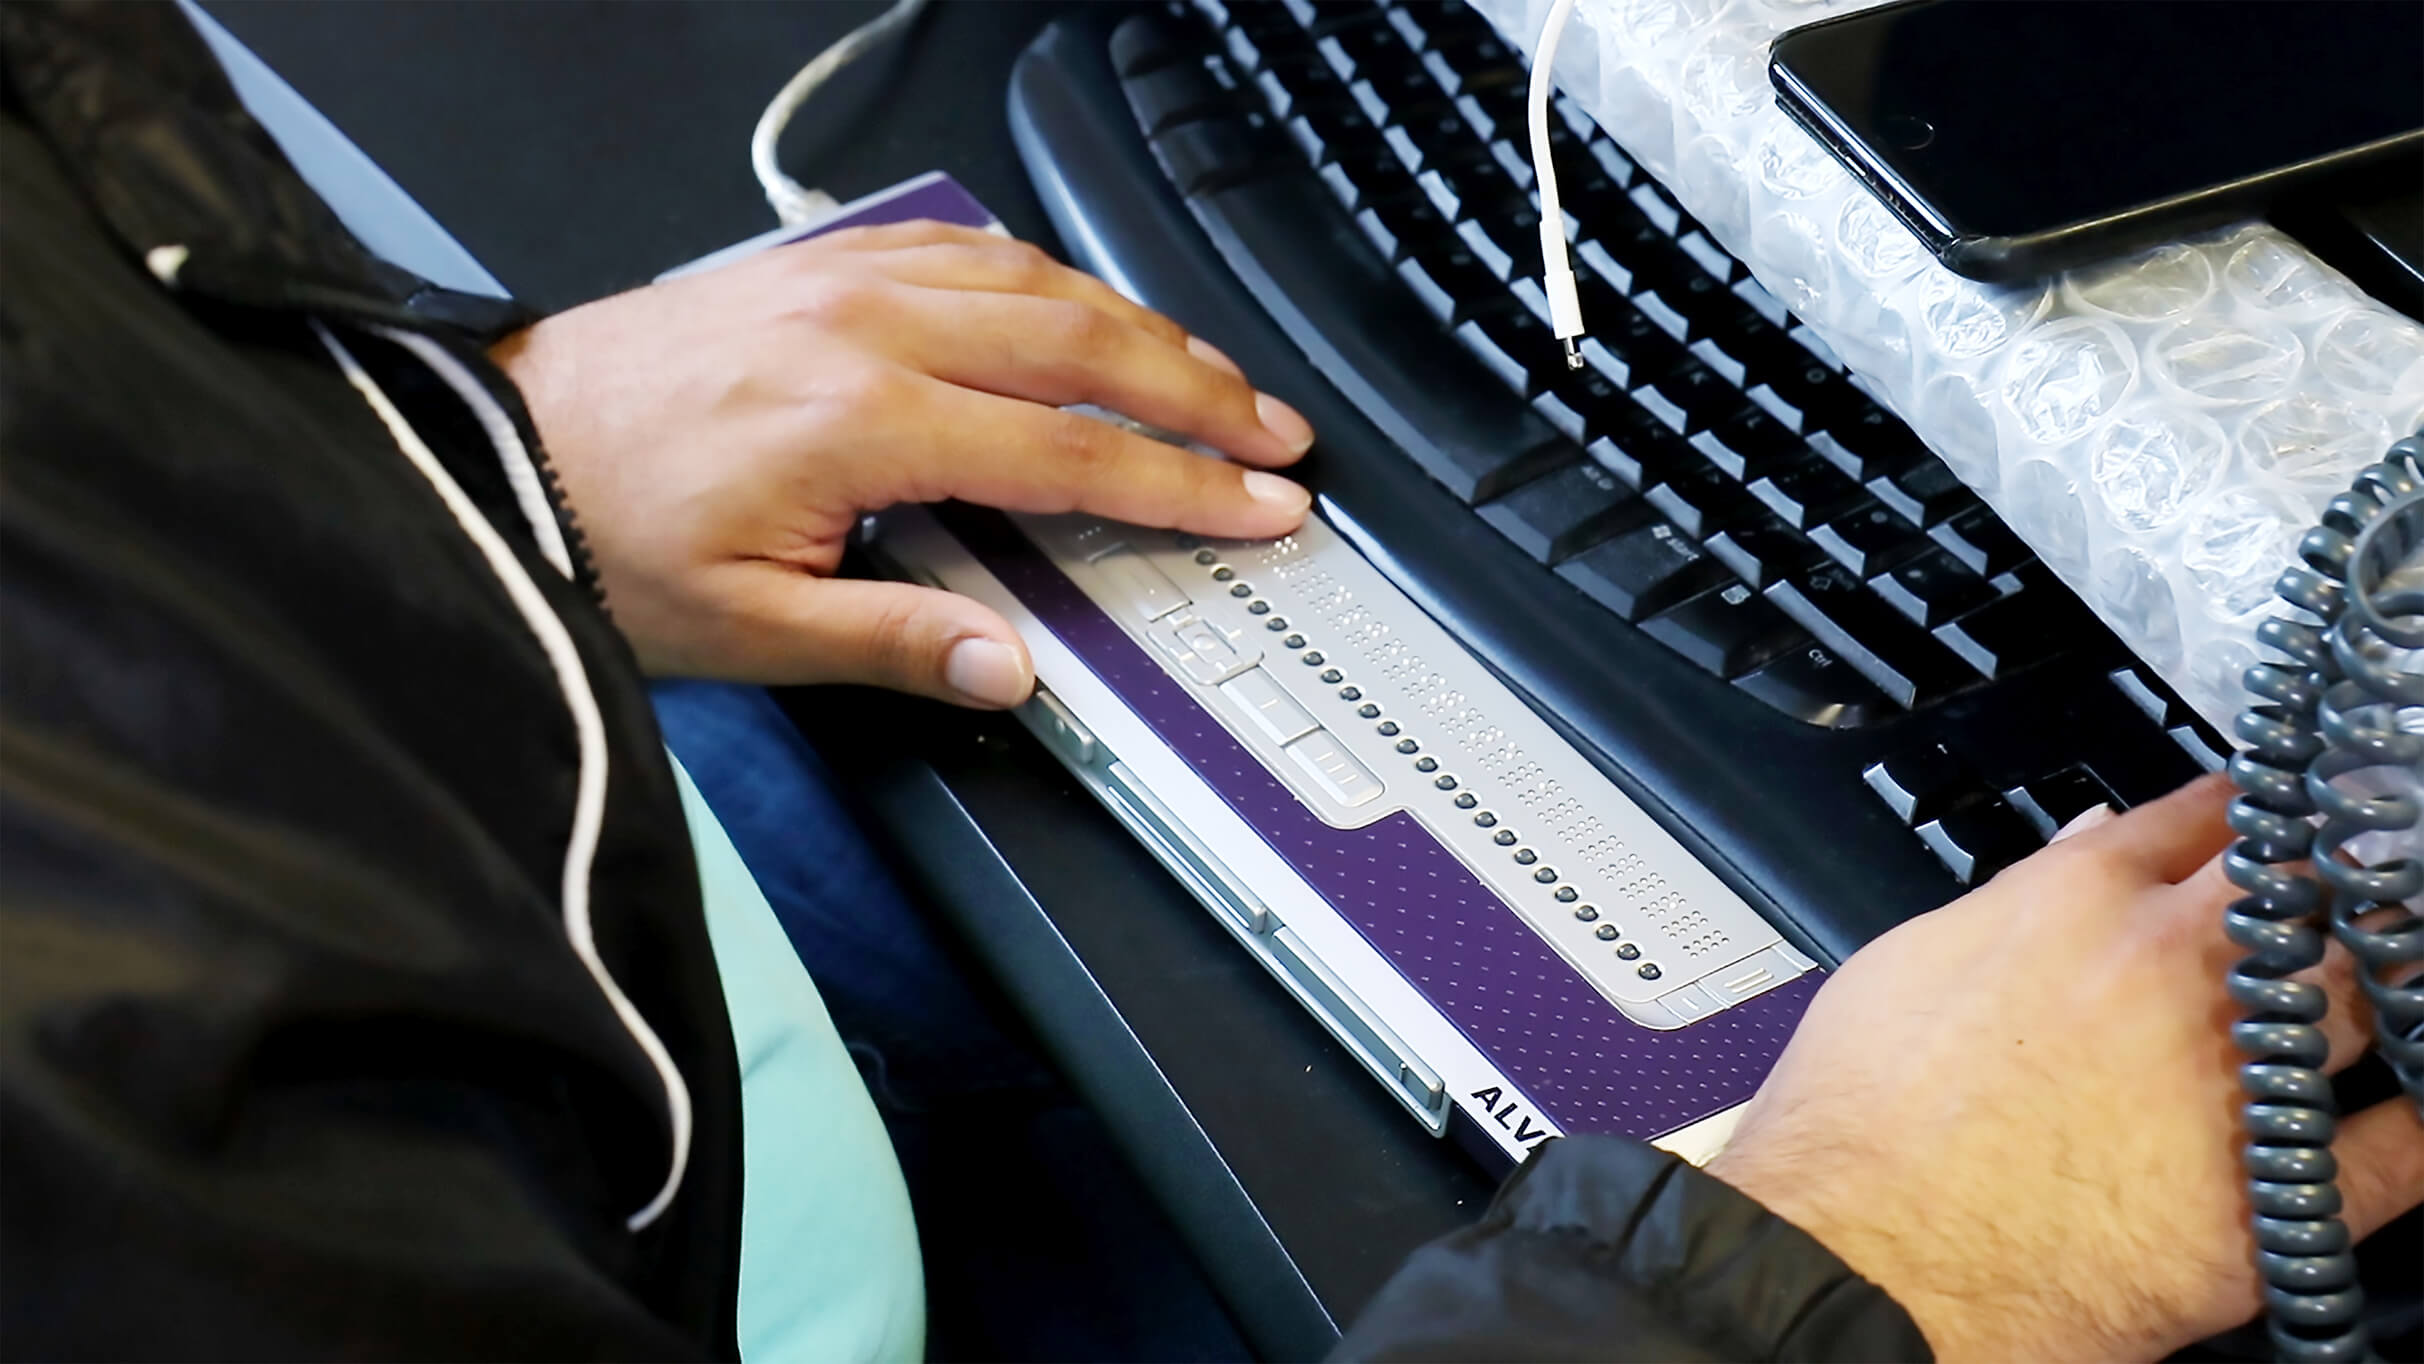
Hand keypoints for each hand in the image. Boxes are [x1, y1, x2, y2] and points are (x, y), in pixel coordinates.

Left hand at [492, 220, 1315, 703]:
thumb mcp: (746, 632)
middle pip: (1081, 344)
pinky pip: (964, 246)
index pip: (1071, 452)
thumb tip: (1008, 668)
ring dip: (1140, 325)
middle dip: (1198, 391)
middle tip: (1274, 433)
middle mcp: (865, 330)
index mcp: (862, 423)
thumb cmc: (604, 534)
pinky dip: (1048, 275)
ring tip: (1211, 374)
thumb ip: (892, 647)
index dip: (1182, 484)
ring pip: (1036, 282)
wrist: (496, 451)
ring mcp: (842, 280)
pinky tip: (1081, 301)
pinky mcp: (815, 263)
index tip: (1256, 503)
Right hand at [1706, 774, 2423, 1361]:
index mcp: (2078, 901)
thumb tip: (2086, 852)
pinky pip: (2399, 1149)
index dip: (2238, 818)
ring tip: (2380, 986)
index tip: (2257, 827)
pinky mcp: (2272, 1193)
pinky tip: (2415, 1106)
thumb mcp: (1906, 964)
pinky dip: (2416, 1122)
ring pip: (2367, 992)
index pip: (2202, 816)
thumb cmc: (1854, 1128)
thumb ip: (2014, 899)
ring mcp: (2235, 1078)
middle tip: (2330, 903)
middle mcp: (2172, 970)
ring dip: (2378, 983)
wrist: (1853, 1263)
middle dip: (2323, 886)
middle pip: (2303, 886)